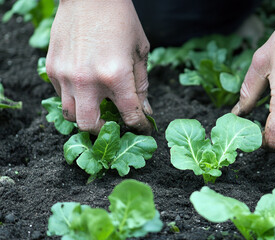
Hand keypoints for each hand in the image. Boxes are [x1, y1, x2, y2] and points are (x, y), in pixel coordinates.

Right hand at [46, 0, 151, 134]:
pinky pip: (60, 95)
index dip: (140, 126)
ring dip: (85, 115)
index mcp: (116, 76)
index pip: (130, 115)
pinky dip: (73, 97)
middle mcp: (88, 80)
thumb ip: (141, 85)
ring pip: (70, 114)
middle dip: (104, 129)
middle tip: (113, 123)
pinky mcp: (53, 67)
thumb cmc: (121, 20)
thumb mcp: (140, 52)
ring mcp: (67, 75)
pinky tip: (85, 87)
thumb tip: (144, 110)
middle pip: (89, 125)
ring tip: (96, 107)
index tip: (142, 128)